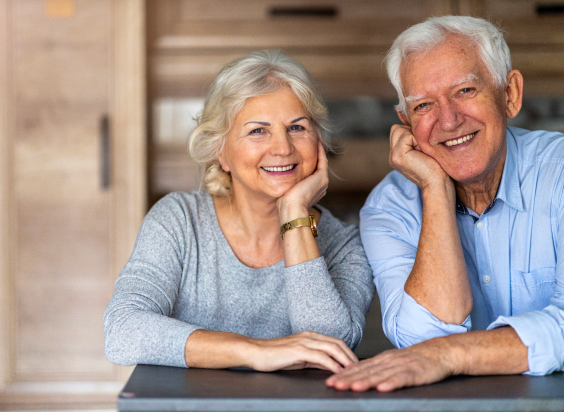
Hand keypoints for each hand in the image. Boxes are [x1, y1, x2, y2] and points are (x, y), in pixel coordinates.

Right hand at [250, 331, 357, 373]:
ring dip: (345, 360)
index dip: (348, 352)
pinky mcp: (298, 350)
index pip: (336, 342)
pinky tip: (338, 372)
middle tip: (361, 369)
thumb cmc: (274, 356)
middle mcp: (310, 336)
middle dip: (351, 356)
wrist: (255, 352)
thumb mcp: (299, 357)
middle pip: (338, 343)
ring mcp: (304, 342)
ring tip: (353, 371)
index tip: (357, 364)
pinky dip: (332, 364)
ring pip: (333, 348)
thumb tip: (331, 366)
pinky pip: (321, 357)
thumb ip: (315, 359)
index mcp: (311, 336)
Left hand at [277, 139, 327, 222]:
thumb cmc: (284, 205)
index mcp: (312, 190)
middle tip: (307, 140)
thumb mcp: (284, 191)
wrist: (292, 210)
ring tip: (312, 137)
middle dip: (311, 153)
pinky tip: (314, 139)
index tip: (298, 151)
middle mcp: (320, 185)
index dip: (305, 161)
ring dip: (316, 149)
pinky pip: (322, 158)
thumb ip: (284, 183)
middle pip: (316, 165)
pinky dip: (319, 149)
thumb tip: (274, 176)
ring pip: (321, 161)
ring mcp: (322, 181)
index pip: (310, 172)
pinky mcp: (322, 177)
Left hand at [326, 337, 453, 391]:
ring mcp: (401, 366)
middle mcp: (388, 361)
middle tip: (333, 384)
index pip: (359, 368)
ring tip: (353, 387)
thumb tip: (357, 375)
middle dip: (348, 379)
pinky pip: (402, 378)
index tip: (330, 381)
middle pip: (365, 371)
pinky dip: (391, 383)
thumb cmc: (416, 359)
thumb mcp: (392, 361)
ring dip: (365, 381)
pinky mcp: (415, 372)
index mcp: (382, 359)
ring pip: (380, 375)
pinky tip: (382, 388)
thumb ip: (376, 368)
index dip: (343, 374)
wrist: (439, 352)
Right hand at [389, 125, 449, 189]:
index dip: (412, 133)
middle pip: (396, 128)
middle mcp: (392, 155)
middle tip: (422, 148)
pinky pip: (406, 135)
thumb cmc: (437, 168)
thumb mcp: (424, 149)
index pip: (398, 130)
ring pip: (399, 129)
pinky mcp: (398, 156)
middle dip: (411, 133)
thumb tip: (416, 122)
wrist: (438, 184)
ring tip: (422, 150)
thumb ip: (415, 139)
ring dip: (414, 136)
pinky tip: (423, 152)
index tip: (423, 147)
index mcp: (397, 154)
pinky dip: (417, 140)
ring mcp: (393, 156)